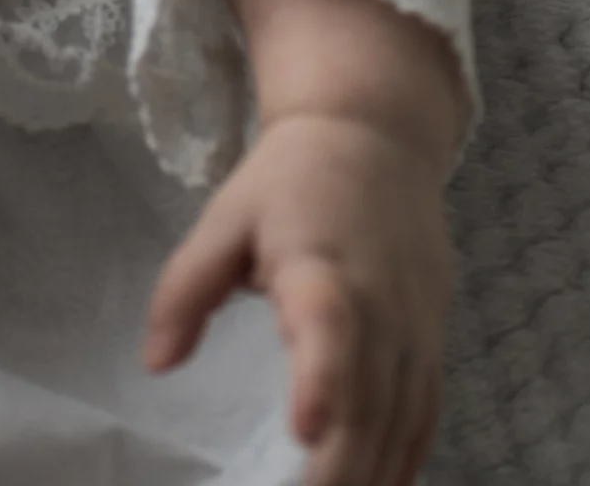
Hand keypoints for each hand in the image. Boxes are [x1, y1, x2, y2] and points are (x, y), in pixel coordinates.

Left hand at [143, 111, 453, 485]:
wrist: (375, 138)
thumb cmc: (289, 182)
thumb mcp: (225, 219)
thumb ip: (186, 289)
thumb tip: (156, 363)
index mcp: (320, 266)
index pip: (329, 326)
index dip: (322, 381)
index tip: (304, 431)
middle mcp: (379, 303)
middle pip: (369, 397)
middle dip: (340, 468)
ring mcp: (414, 326)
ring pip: (401, 418)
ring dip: (372, 474)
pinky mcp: (432, 339)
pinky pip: (425, 412)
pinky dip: (406, 457)